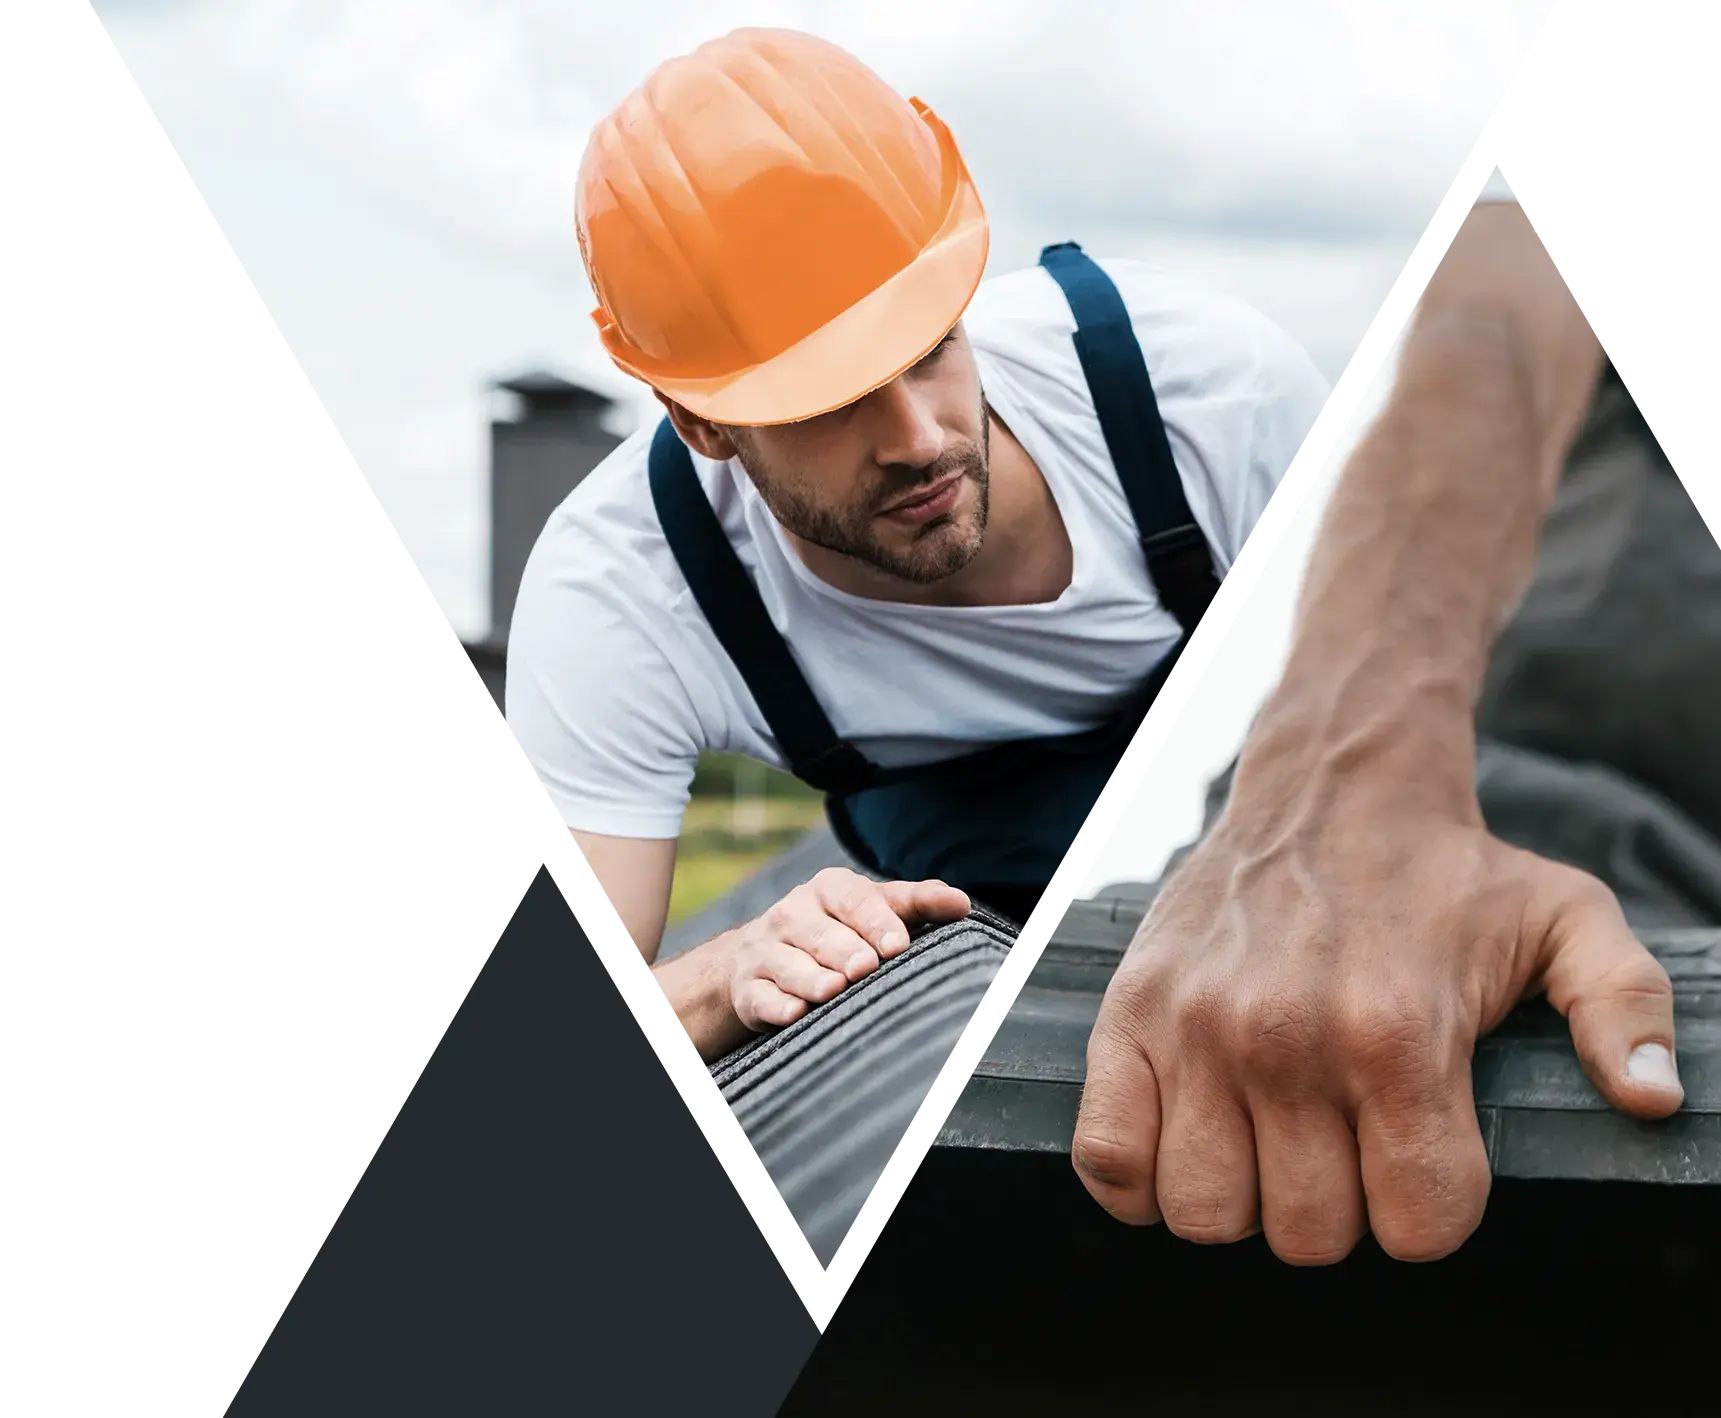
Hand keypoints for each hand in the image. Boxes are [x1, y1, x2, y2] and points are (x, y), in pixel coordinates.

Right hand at [727, 869, 970, 1033]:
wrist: (758, 957)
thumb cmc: (835, 930)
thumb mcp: (871, 909)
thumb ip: (914, 903)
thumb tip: (960, 902)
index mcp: (828, 889)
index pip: (854, 899)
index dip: (876, 920)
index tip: (897, 945)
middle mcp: (792, 914)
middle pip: (820, 932)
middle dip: (844, 950)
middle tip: (865, 968)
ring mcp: (765, 951)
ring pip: (788, 963)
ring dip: (811, 978)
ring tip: (834, 989)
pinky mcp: (747, 988)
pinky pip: (760, 996)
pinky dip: (776, 1005)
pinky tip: (794, 1013)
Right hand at [1072, 781, 1682, 1265]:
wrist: (1327, 786)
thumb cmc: (1445, 871)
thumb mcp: (1566, 921)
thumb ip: (1625, 1008)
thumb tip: (1653, 1099)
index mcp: (1397, 1034)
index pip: (1415, 1226)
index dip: (1430, 1206)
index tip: (1424, 1156)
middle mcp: (1287, 1039)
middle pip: (1309, 1233)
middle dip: (1339, 1204)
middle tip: (1346, 1135)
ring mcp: (1195, 1029)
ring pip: (1209, 1214)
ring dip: (1246, 1194)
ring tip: (1270, 1134)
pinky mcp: (1129, 1017)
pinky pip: (1108, 1161)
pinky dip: (1142, 1179)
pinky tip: (1189, 1139)